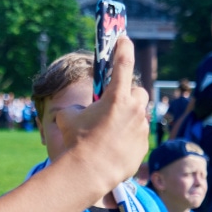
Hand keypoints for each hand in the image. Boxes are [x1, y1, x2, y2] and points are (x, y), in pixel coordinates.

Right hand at [59, 38, 149, 184]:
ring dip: (129, 117)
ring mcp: (141, 129)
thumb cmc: (77, 142)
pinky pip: (138, 135)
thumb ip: (76, 108)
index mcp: (116, 97)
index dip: (124, 48)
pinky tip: (114, 146)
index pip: (123, 64)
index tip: (124, 39)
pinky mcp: (143, 146)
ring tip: (111, 130)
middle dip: (129, 95)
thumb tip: (75, 111)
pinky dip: (129, 137)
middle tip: (115, 103)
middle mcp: (134, 110)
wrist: (89, 173)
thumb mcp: (68, 118)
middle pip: (139, 92)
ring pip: (139, 115)